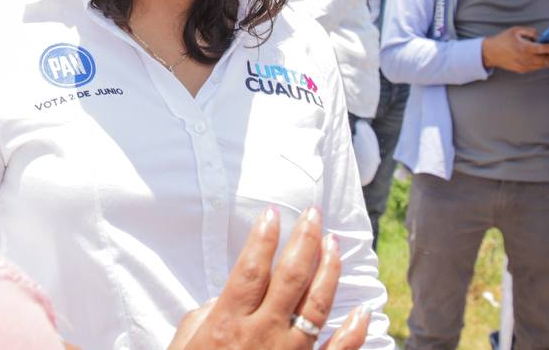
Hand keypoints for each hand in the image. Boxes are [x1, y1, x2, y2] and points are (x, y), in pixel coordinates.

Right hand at [168, 207, 372, 349]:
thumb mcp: (186, 342)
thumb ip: (207, 315)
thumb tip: (228, 295)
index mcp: (227, 324)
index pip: (250, 269)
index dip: (263, 238)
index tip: (272, 213)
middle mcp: (261, 335)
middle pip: (289, 278)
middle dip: (303, 239)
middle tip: (313, 212)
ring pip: (316, 305)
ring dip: (329, 270)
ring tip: (334, 243)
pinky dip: (353, 333)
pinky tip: (362, 311)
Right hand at [481, 26, 548, 73]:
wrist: (490, 53)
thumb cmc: (503, 39)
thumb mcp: (515, 30)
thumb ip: (530, 32)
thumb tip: (540, 36)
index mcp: (524, 48)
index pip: (543, 48)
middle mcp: (525, 59)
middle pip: (546, 59)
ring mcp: (524, 66)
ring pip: (542, 65)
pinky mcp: (522, 70)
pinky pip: (536, 67)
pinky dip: (543, 64)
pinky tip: (548, 60)